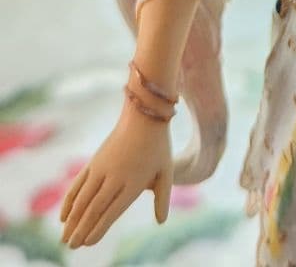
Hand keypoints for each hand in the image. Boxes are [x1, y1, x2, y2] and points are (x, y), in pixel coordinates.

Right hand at [60, 107, 172, 247]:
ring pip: (83, 198)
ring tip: (64, 238)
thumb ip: (163, 198)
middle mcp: (115, 177)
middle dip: (81, 229)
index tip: (87, 243)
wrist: (143, 114)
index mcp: (133, 183)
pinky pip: (78, 183)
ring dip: (72, 219)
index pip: (112, 211)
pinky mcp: (94, 160)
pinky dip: (69, 200)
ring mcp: (102, 167)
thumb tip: (161, 222)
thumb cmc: (158, 145)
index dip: (98, 228)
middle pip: (94, 208)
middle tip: (71, 247)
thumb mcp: (166, 171)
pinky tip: (63, 216)